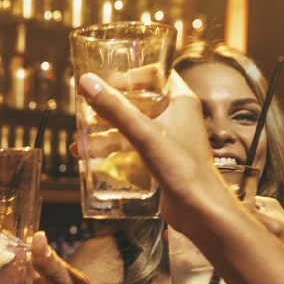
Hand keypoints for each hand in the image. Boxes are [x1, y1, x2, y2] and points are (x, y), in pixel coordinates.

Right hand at [77, 72, 243, 239]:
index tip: (106, 82)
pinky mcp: (162, 159)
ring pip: (133, 125)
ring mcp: (170, 138)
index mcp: (181, 100)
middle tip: (88, 108)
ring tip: (82, 139)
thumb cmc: (183, 169)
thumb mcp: (144, 133)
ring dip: (108, 130)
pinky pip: (134, 147)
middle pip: (139, 100)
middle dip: (112, 105)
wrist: (200, 210)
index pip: (154, 73)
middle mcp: (177, 116)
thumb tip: (88, 82)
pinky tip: (92, 158)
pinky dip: (115, 149)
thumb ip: (115, 108)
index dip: (129, 75)